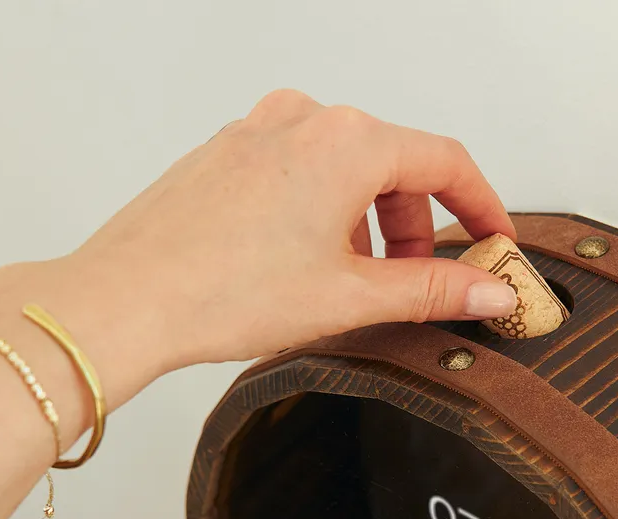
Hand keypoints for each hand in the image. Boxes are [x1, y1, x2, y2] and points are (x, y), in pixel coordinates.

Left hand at [0, 89, 516, 413]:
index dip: (481, 206)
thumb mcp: (348, 297)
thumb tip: (488, 292)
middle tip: (412, 281)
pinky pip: (297, 173)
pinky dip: (320, 212)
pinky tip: (300, 262)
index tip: (493, 241)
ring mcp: (257, 131)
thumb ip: (431, 290)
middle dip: (414, 226)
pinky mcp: (227, 153)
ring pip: (343, 171)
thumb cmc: (220, 292)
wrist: (125, 300)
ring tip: (345, 281)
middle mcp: (301, 119)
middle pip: (393, 166)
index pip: (444, 163)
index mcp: (345, 141)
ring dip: (364, 223)